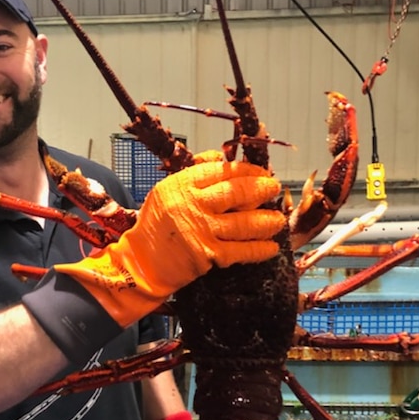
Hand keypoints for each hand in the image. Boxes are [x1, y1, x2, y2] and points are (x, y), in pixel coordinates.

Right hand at [54, 151, 284, 327]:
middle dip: (262, 189)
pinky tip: (271, 247)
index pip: (221, 170)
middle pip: (237, 193)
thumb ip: (194, 172)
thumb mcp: (166, 191)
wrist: (141, 263)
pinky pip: (241, 250)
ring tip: (277, 219)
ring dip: (267, 220)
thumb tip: (221, 156)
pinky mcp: (207, 255)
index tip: (260, 172)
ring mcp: (201, 230)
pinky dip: (259, 249)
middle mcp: (192, 205)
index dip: (246, 169)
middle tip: (274, 188)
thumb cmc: (156, 226)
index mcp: (181, 185)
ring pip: (244, 222)